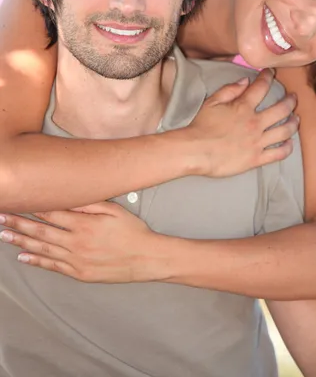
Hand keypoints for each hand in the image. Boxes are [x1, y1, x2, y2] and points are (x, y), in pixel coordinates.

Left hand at [0, 203, 168, 282]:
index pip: (51, 213)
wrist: (146, 258)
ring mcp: (76, 259)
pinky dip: (36, 261)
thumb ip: (89, 203)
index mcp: (84, 224)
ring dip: (21, 241)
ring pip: (42, 248)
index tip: (17, 202)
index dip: (32, 207)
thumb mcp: (114, 209)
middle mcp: (76, 242)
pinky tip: (23, 257)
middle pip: (41, 230)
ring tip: (4, 235)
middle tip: (1, 217)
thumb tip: (69, 198)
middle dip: (18, 223)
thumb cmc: (132, 231)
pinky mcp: (78, 273)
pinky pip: (53, 266)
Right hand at [186, 69, 298, 177]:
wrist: (195, 151)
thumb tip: (246, 81)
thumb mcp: (212, 103)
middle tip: (293, 98)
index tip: (272, 73)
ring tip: (296, 119)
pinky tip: (289, 143)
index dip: (268, 77)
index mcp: (243, 107)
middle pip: (281, 109)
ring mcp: (257, 141)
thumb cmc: (200, 127)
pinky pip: (278, 153)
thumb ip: (230, 90)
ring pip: (285, 131)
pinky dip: (287, 148)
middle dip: (290, 101)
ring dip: (293, 123)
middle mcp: (255, 123)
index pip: (261, 87)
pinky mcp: (256, 158)